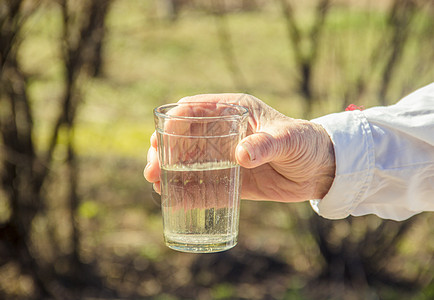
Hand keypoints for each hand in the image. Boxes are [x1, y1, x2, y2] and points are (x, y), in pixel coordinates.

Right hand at [144, 94, 334, 201]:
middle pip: (183, 136)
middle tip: (153, 167)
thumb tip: (240, 156)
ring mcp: (223, 156)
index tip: (163, 134)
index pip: (196, 109)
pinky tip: (174, 200)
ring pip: (187, 160)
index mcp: (234, 111)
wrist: (320, 170)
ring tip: (156, 183)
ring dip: (168, 170)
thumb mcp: (290, 139)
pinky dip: (188, 191)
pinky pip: (203, 183)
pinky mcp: (229, 178)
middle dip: (163, 149)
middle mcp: (223, 132)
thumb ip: (267, 143)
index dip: (175, 119)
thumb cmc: (307, 143)